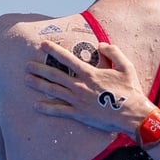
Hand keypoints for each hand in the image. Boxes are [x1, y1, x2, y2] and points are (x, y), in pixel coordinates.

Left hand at [25, 40, 152, 136]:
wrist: (133, 115)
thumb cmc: (130, 91)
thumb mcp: (126, 66)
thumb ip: (113, 52)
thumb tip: (100, 45)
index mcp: (90, 73)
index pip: (67, 58)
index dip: (53, 50)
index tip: (42, 44)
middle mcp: (80, 85)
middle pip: (54, 75)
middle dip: (39, 69)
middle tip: (27, 65)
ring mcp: (77, 100)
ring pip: (53, 91)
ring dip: (38, 84)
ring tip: (26, 80)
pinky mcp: (79, 114)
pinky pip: (59, 110)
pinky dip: (46, 108)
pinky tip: (36, 105)